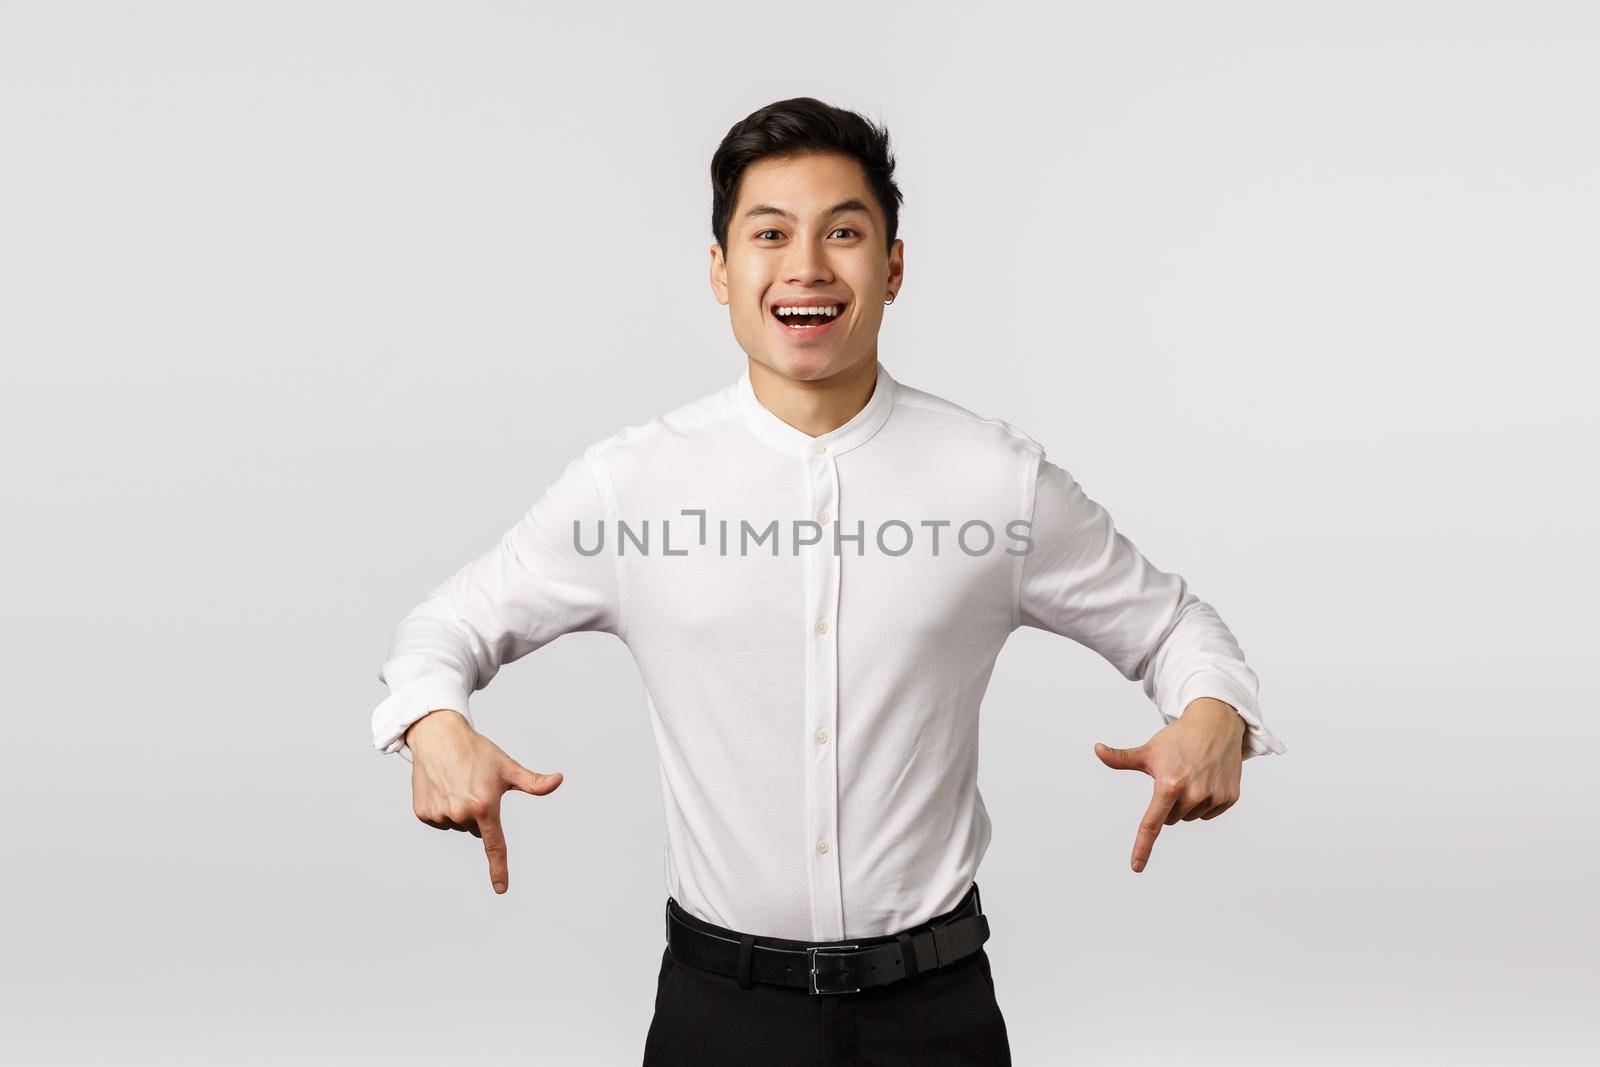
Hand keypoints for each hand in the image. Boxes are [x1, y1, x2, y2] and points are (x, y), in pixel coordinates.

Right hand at [404, 708, 564, 894]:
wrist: (437, 735)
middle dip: (478, 812)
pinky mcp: (423, 812)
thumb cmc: (476, 751)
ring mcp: (439, 814)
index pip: (495, 845)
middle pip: (476, 829)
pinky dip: (442, 808)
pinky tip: (442, 786)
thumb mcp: (507, 766)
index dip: (499, 868)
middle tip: (474, 786)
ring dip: (460, 810)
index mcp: (484, 805)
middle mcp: (460, 813)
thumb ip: (533, 782)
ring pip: (458, 825)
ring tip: (456, 783)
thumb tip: (558, 780)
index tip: (501, 888)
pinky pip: (440, 821)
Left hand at [1092, 697, 1246, 873]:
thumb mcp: (1149, 750)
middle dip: (1169, 803)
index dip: (1142, 846)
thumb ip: (1121, 758)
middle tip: (1176, 777)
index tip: (1136, 867)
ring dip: (1187, 803)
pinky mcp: (1230, 798)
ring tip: (1193, 776)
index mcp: (1169, 784)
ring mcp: (1214, 796)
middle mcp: (1193, 793)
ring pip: (1189, 817)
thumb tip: (1097, 750)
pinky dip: (1205, 802)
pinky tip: (1208, 779)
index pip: (1152, 822)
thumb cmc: (1178, 738)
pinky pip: (1208, 814)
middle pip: (1170, 819)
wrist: (1216, 724)